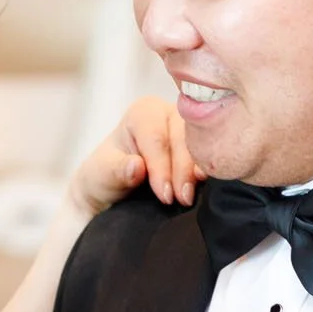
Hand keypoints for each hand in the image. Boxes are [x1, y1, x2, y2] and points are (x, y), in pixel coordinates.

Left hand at [68, 96, 199, 219]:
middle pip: (182, 139)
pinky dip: (207, 171)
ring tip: (190, 196)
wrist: (116, 187)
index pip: (156, 137)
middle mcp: (170, 114)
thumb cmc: (108, 173)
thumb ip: (118, 170)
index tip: (164, 195)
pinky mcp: (201, 146)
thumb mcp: (103, 174)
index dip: (161, 166)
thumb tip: (137, 166)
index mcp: (144, 112)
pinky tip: (205, 186)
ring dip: (196, 172)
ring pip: (199, 146)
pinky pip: (209, 155)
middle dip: (182, 171)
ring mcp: (189, 129)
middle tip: (182, 199)